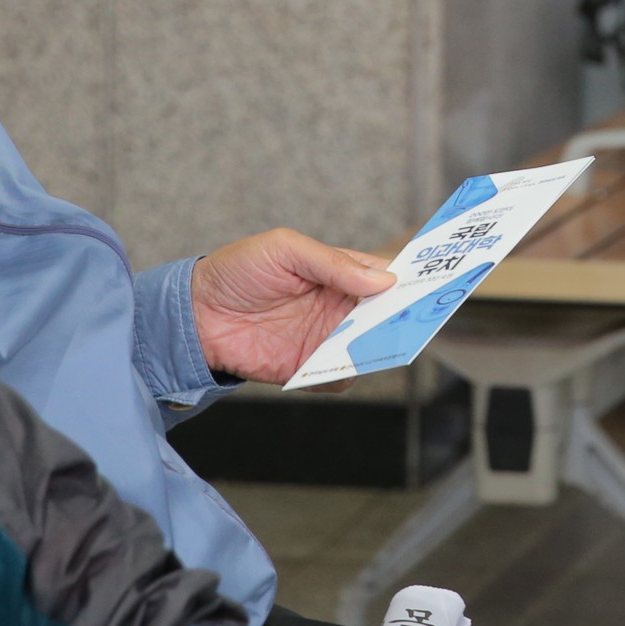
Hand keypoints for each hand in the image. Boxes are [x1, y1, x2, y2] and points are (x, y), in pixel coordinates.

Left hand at [190, 231, 395, 383]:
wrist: (193, 313)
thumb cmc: (237, 270)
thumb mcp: (285, 249)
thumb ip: (333, 263)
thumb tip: (383, 279)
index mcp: (338, 271)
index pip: (384, 276)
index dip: (408, 280)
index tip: (431, 285)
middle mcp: (337, 306)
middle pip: (384, 315)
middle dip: (401, 317)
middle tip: (413, 318)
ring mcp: (324, 338)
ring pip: (368, 347)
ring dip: (376, 347)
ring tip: (377, 341)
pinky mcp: (307, 367)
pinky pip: (339, 375)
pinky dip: (344, 373)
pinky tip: (340, 364)